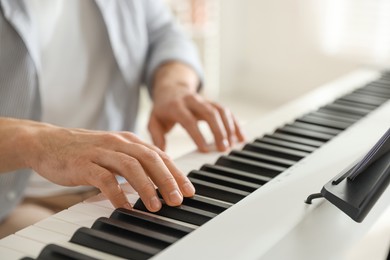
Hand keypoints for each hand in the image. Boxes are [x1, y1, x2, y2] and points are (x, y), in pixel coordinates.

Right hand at [0, 118, 194, 211]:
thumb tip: (158, 180)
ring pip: (131, 167)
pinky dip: (117, 194)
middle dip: (168, 180)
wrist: (47, 142)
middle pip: (150, 159)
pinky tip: (125, 207)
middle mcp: (118, 143)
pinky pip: (104, 179)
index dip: (176, 173)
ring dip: (147, 187)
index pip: (159, 155)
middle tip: (178, 199)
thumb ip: (134, 162)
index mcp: (129, 140)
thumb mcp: (114, 151)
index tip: (188, 190)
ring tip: (156, 206)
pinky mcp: (83, 163)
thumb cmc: (84, 150)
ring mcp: (101, 152)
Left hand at [148, 62, 244, 151]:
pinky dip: (235, 123)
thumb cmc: (162, 109)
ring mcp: (205, 100)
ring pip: (220, 110)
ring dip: (229, 127)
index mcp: (176, 106)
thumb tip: (163, 155)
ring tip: (233, 144)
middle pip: (209, 113)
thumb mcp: (154, 121)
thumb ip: (156, 137)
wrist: (171, 88)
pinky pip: (226, 111)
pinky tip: (240, 137)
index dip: (198, 135)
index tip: (205, 150)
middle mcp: (192, 101)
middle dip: (218, 131)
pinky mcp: (213, 103)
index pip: (189, 120)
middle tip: (223, 148)